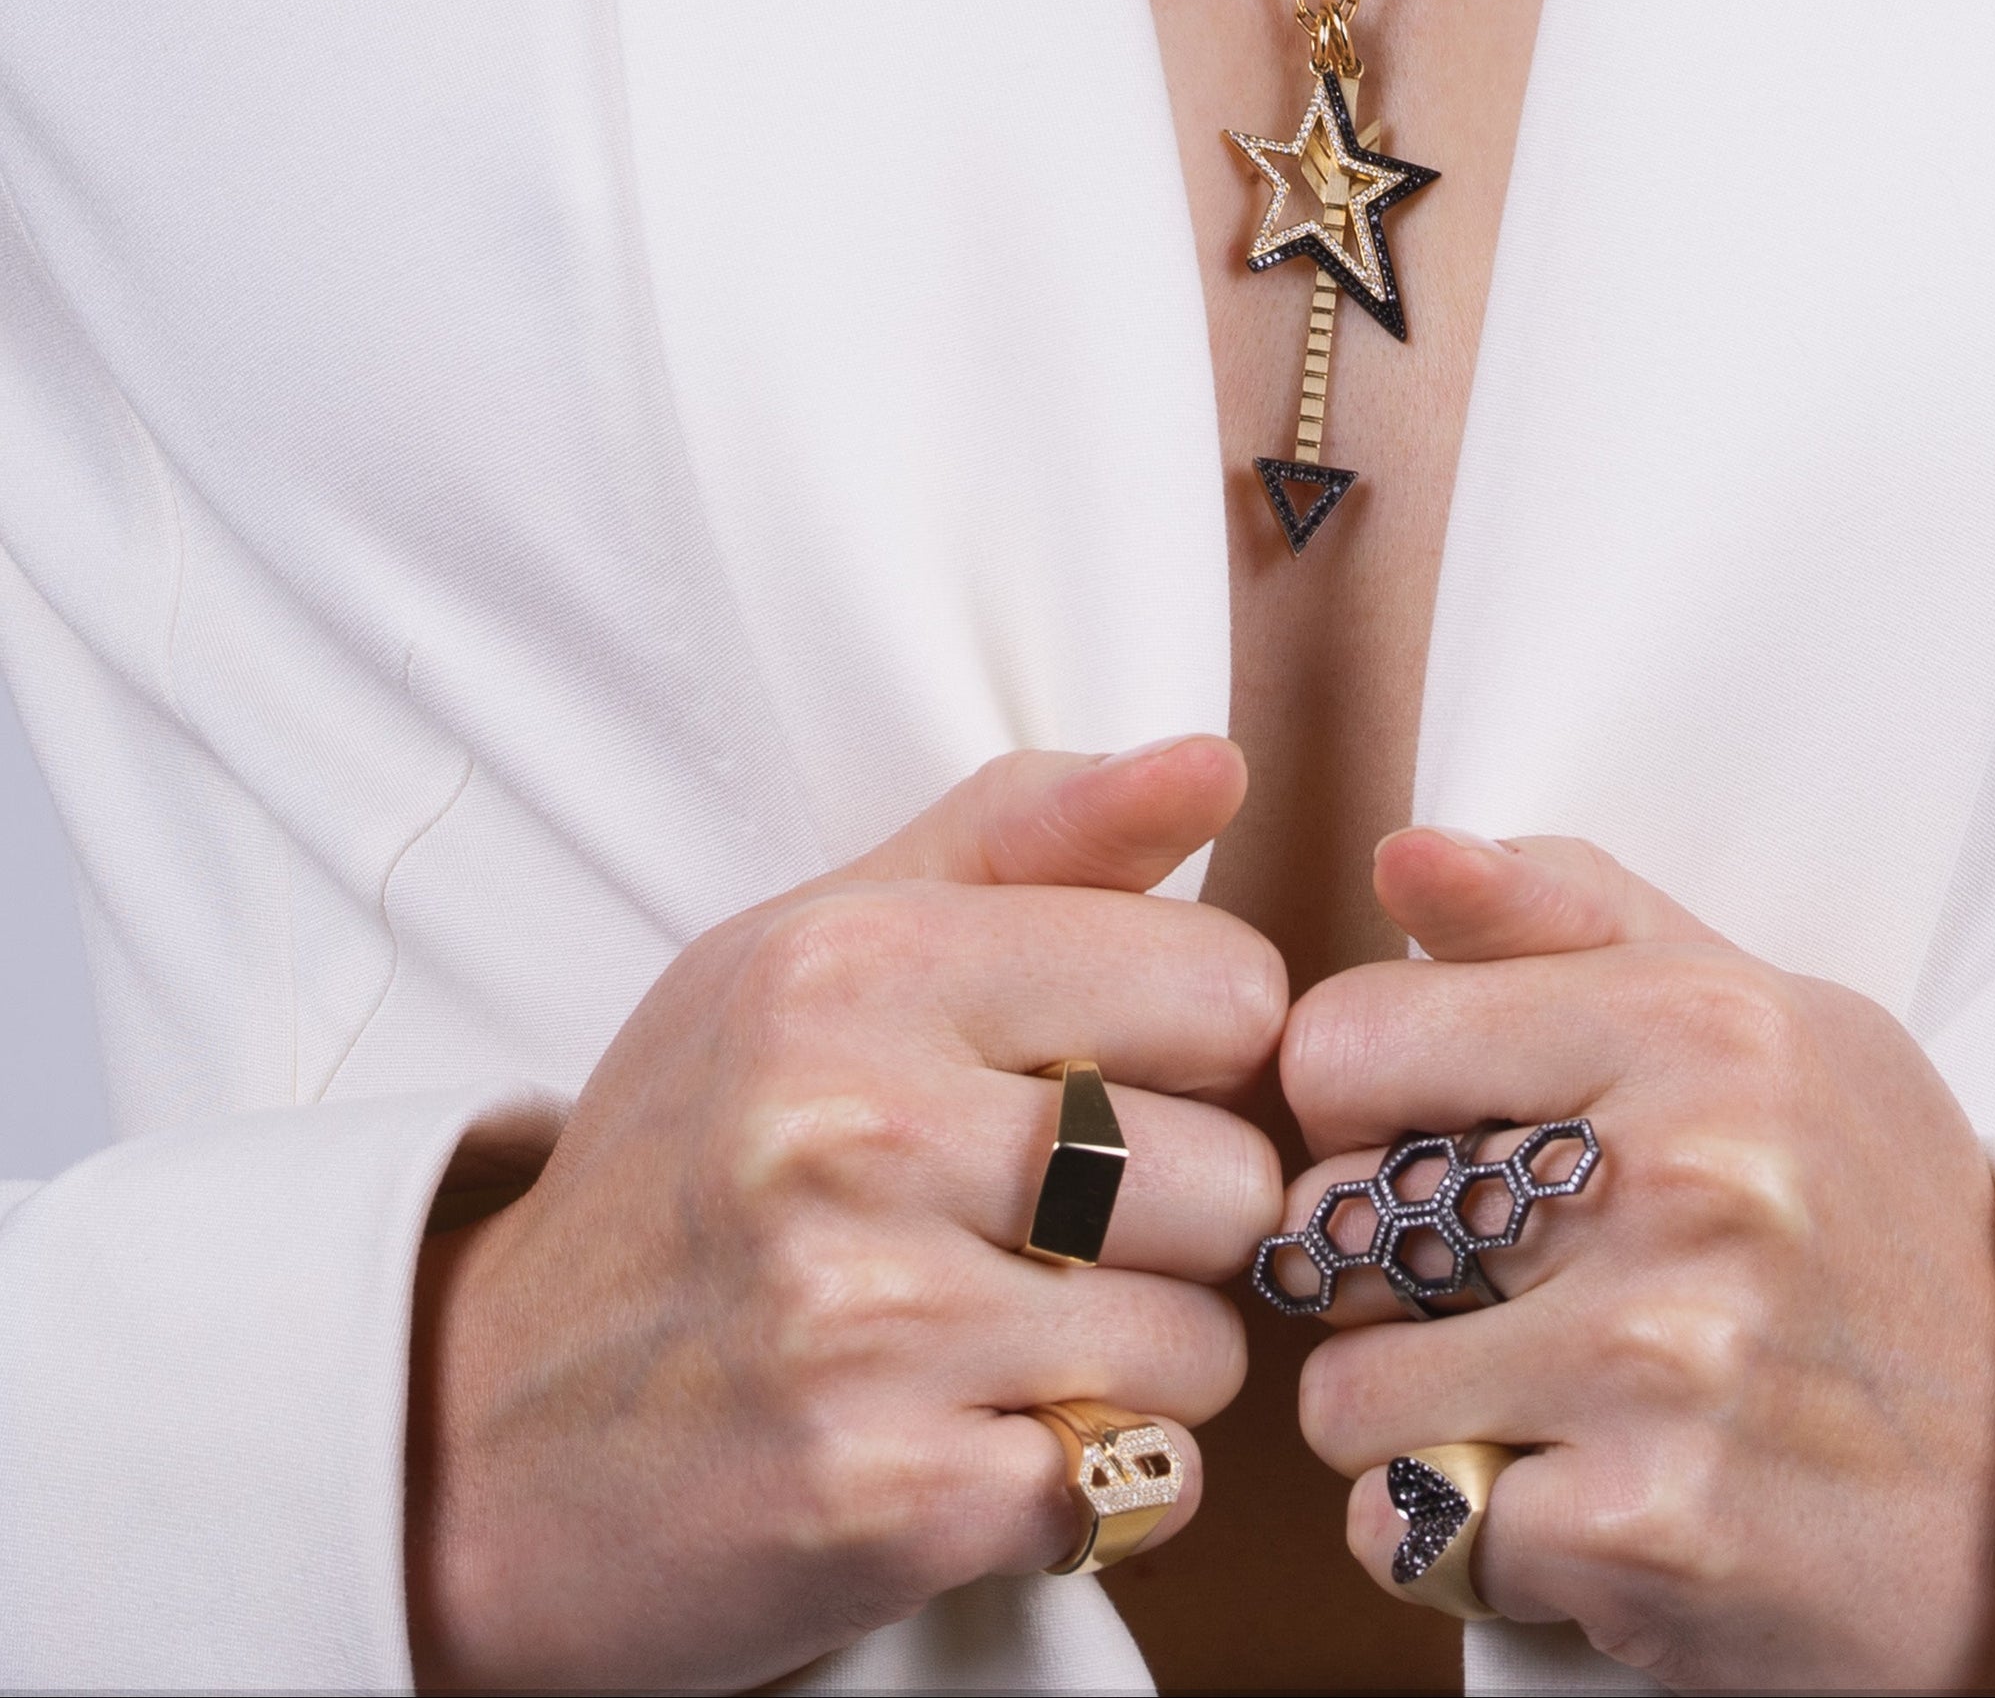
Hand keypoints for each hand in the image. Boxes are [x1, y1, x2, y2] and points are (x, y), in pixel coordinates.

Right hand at [405, 738, 1284, 1692]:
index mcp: (853, 966)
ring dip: (1143, 1355)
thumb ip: (1032, 834)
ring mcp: (866, 1327)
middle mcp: (855, 1132)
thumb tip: (1217, 763)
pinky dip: (1099, 1475)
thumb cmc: (695, 1151)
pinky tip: (983, 1431)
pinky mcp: (888, 1502)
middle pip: (1238, 1175)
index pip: (1227, 988)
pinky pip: (1147, 1480)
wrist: (486, 1423)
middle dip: (1176, 1217)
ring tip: (1009, 1330)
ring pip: (1207, 1340)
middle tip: (1054, 1228)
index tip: (1112, 1079)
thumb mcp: (823, 939)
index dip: (1198, 1048)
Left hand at [1279, 830, 1994, 1692]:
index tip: (1433, 1146)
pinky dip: (1463, 1529)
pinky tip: (1571, 1491)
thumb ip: (1563, 913)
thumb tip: (1406, 853)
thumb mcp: (1755, 1012)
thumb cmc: (1867, 1219)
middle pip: (1330, 1222)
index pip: (1342, 1044)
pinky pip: (1411, 1529)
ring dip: (1412, 1415)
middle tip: (1502, 1288)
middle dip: (1381, 1268)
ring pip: (1344, 1398)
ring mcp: (1662, 1365)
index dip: (1358, 1107)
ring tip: (1535, 1394)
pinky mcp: (1647, 1533)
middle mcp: (1680, 1182)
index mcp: (1693, 1025)